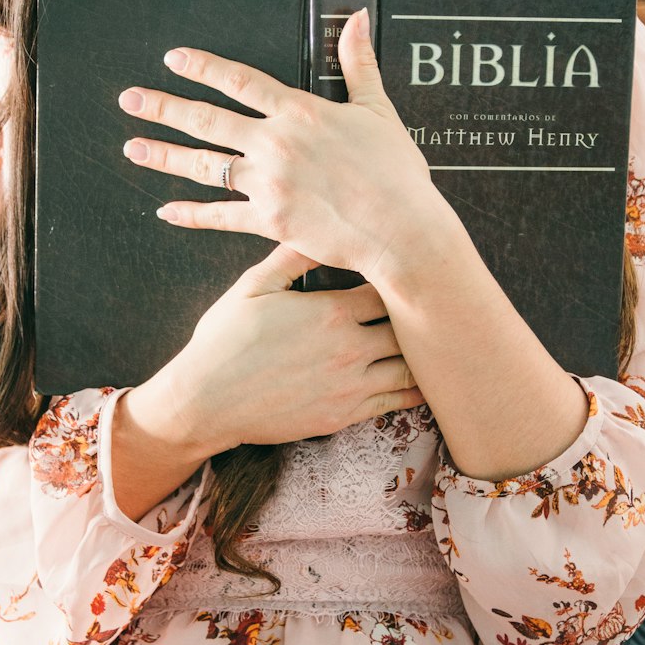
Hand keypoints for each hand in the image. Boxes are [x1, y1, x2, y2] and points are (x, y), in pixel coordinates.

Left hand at [119, 8, 436, 282]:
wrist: (402, 228)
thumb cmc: (397, 172)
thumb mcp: (378, 111)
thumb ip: (359, 63)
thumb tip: (356, 14)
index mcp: (301, 112)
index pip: (240, 81)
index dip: (203, 67)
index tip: (172, 58)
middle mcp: (276, 143)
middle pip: (208, 120)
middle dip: (164, 107)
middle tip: (129, 100)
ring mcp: (269, 183)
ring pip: (206, 165)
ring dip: (165, 155)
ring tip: (132, 148)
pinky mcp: (270, 221)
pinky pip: (221, 216)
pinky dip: (191, 214)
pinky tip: (165, 210)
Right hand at [158, 243, 424, 452]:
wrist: (206, 401)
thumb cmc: (224, 341)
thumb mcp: (252, 287)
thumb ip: (291, 257)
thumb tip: (318, 229)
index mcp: (331, 312)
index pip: (391, 288)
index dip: (404, 279)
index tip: (410, 272)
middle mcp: (350, 349)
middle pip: (410, 327)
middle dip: (423, 314)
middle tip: (437, 304)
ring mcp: (350, 386)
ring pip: (411, 368)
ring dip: (424, 353)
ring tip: (439, 340)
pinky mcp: (345, 416)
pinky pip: (397, 402)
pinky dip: (416, 390)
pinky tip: (427, 379)